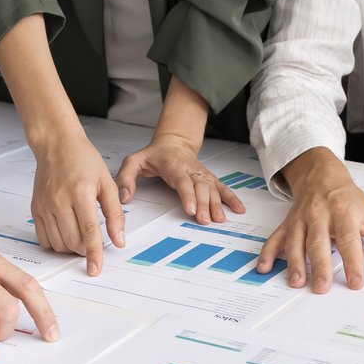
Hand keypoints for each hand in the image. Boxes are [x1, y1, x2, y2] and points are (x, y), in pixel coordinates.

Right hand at [27, 122, 125, 274]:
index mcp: (80, 192)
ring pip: (58, 243)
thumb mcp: (106, 182)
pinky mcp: (35, 208)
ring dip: (71, 248)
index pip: (89, 231)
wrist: (56, 144)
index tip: (96, 269)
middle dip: (85, 249)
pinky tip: (65, 233)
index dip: (94, 254)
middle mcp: (59, 200)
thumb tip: (119, 240)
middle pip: (73, 241)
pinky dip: (56, 243)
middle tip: (93, 242)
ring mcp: (44, 205)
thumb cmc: (83, 159)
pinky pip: (43, 238)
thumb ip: (114, 213)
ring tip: (79, 235)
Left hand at [117, 132, 245, 225]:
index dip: (187, 194)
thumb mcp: (133, 162)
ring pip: (212, 188)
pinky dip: (231, 198)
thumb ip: (126, 178)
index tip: (190, 208)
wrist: (173, 142)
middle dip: (204, 204)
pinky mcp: (209, 178)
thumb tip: (125, 197)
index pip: (182, 181)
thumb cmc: (153, 155)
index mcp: (173, 165)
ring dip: (217, 204)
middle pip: (200, 187)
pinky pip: (222, 187)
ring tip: (219, 219)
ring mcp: (202, 174)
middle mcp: (191, 169)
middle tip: (204, 220)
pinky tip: (239, 209)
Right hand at [255, 149, 363, 292]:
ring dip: (294, 263)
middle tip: (321, 288)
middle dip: (319, 265)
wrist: (322, 176)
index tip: (356, 283)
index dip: (353, 262)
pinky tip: (264, 268)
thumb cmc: (349, 199)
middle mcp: (320, 215)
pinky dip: (268, 253)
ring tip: (297, 282)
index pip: (349, 240)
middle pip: (319, 242)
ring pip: (296, 242)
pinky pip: (275, 238)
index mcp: (344, 212)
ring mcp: (301, 219)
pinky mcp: (288, 223)